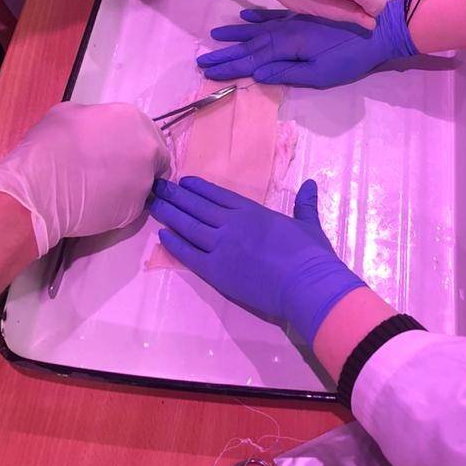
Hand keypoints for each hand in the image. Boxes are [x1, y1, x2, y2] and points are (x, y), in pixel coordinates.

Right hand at [0, 102, 169, 255]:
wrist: (38, 189)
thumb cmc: (48, 146)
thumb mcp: (68, 114)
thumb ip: (95, 118)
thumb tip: (98, 130)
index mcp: (132, 118)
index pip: (147, 132)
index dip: (133, 143)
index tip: (119, 152)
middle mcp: (147, 147)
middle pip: (155, 157)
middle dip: (139, 163)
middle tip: (115, 172)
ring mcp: (144, 180)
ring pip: (145, 182)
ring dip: (130, 184)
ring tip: (102, 189)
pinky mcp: (136, 209)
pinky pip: (133, 205)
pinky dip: (121, 205)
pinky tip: (98, 203)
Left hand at [149, 177, 362, 343]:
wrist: (306, 284)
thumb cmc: (311, 256)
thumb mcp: (309, 225)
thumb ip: (305, 204)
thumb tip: (311, 184)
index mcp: (253, 212)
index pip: (219, 195)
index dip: (199, 188)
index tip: (184, 182)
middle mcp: (232, 224)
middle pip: (198, 207)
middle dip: (177, 196)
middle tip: (158, 188)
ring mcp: (222, 246)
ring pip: (189, 226)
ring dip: (170, 214)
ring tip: (154, 204)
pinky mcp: (216, 271)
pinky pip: (189, 254)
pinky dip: (175, 244)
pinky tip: (162, 235)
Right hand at [198, 0, 416, 86]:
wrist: (377, 29)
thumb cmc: (352, 57)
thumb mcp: (322, 73)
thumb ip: (289, 72)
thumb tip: (259, 74)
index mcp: (288, 46)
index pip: (252, 59)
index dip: (230, 66)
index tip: (209, 71)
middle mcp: (286, 31)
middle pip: (250, 45)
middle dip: (227, 54)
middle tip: (203, 60)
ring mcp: (293, 22)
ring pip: (257, 31)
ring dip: (236, 36)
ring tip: (216, 37)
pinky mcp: (302, 18)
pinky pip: (273, 17)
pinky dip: (257, 19)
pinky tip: (245, 18)